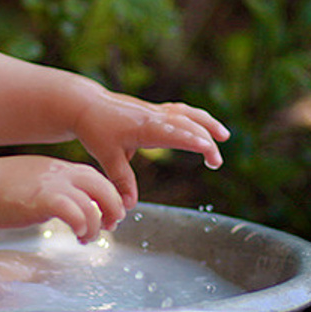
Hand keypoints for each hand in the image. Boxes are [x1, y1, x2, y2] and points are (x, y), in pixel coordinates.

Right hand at [0, 155, 125, 241]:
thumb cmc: (3, 188)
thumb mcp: (37, 180)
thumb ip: (56, 188)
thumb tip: (71, 205)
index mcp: (61, 168)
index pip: (96, 178)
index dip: (108, 197)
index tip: (110, 213)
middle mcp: (61, 173)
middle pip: (103, 188)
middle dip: (112, 208)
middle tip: (111, 225)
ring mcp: (53, 186)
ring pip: (91, 205)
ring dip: (96, 224)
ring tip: (87, 237)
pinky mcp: (43, 201)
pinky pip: (74, 212)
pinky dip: (82, 225)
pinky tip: (78, 234)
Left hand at [74, 91, 229, 207]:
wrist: (86, 105)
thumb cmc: (96, 129)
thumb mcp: (107, 157)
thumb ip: (122, 181)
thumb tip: (130, 206)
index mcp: (145, 127)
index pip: (176, 134)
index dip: (194, 142)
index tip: (210, 151)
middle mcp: (154, 116)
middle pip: (188, 125)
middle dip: (206, 142)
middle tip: (217, 163)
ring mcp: (155, 111)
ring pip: (188, 114)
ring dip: (207, 124)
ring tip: (224, 136)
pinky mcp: (154, 110)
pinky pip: (180, 111)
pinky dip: (195, 118)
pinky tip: (203, 127)